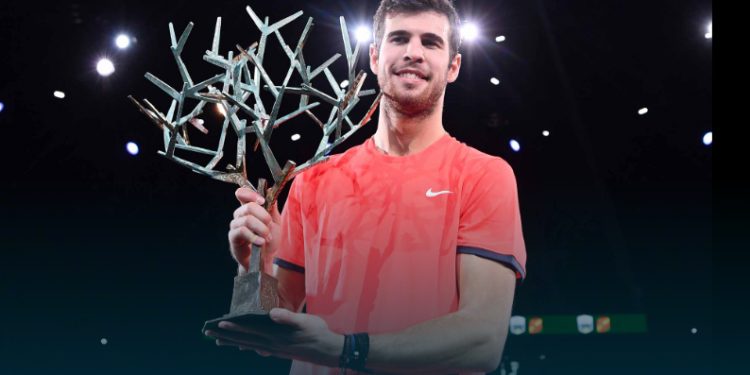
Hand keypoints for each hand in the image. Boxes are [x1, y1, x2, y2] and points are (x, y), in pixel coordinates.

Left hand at [205, 308, 343, 366]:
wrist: (329, 351)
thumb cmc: (318, 333)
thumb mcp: (305, 322)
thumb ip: (288, 318)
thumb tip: (272, 313)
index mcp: (276, 335)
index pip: (251, 330)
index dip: (235, 327)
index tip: (220, 324)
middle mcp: (272, 344)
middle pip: (245, 339)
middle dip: (226, 336)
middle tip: (209, 333)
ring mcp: (275, 349)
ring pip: (249, 345)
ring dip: (233, 342)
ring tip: (219, 340)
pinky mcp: (279, 351)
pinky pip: (258, 348)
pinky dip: (248, 347)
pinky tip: (244, 347)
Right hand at [228, 187, 281, 273]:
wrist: (266, 258)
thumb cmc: (269, 239)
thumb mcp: (275, 221)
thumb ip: (272, 207)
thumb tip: (270, 190)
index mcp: (249, 209)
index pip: (242, 194)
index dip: (251, 194)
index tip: (262, 201)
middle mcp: (240, 215)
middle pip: (248, 207)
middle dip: (263, 216)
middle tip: (270, 226)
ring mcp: (235, 226)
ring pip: (247, 220)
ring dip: (261, 229)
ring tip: (267, 238)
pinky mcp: (233, 237)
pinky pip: (242, 231)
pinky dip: (254, 237)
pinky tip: (261, 242)